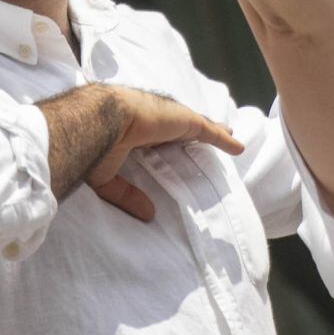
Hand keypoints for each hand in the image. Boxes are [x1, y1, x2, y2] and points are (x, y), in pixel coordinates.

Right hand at [85, 86, 243, 222]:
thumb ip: (126, 195)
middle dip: (193, 130)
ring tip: (229, 135)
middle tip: (208, 138)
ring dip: (214, 132)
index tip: (174, 147)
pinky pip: (210, 131)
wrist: (100, 122)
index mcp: (132, 132)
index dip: (166, 141)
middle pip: (180, 128)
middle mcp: (153, 122)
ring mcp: (170, 120)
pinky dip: (224, 139)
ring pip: (198, 126)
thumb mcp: (106, 178)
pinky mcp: (184, 121)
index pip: (155, 136)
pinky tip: (238, 148)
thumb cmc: (95, 148)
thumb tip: (148, 214)